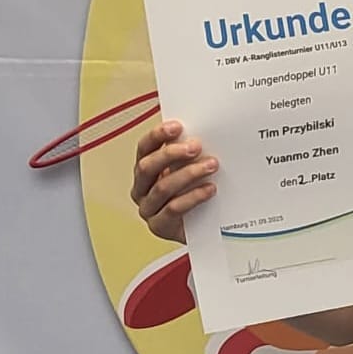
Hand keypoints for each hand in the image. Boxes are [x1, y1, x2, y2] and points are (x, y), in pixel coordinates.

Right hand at [130, 119, 217, 244]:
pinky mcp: (159, 226)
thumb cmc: (194, 191)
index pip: (144, 148)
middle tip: (196, 146)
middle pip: (147, 167)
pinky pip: (174, 208)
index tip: (177, 126)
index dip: (157, 135)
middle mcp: (141, 189)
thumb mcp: (189, 168)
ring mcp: (149, 208)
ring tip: (211, 165)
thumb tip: (200, 134)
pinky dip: (193, 196)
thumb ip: (188, 153)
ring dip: (189, 173)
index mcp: (145, 170)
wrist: (203, 226)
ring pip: (162, 188)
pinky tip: (210, 189)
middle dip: (171, 154)